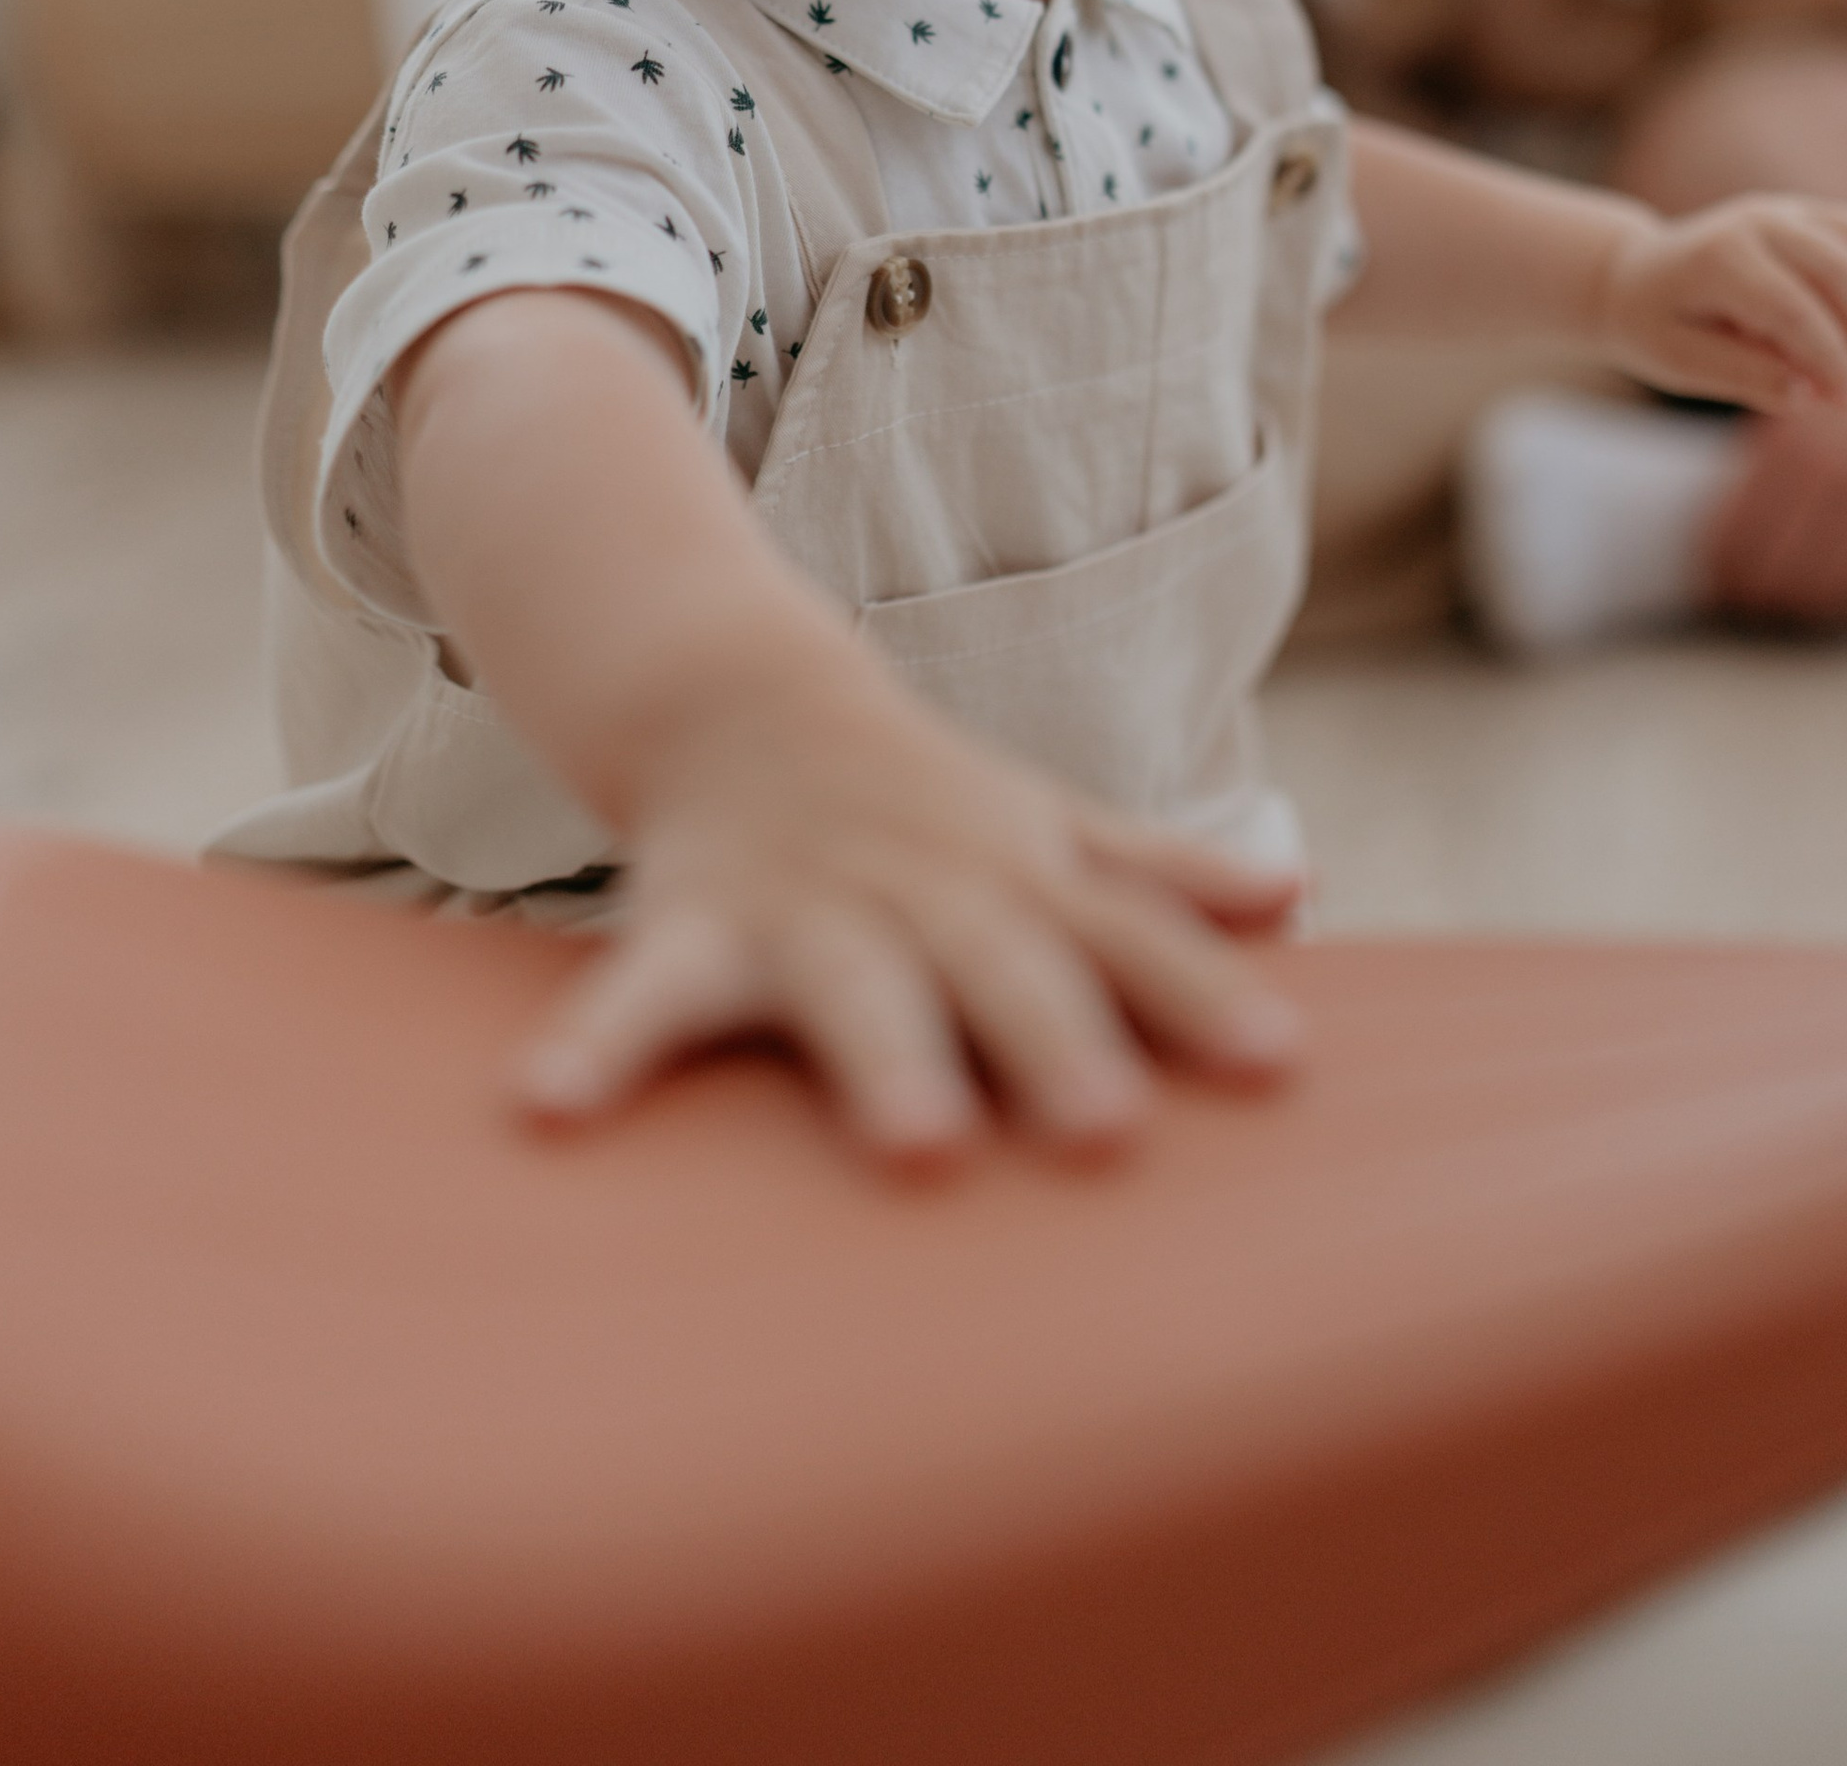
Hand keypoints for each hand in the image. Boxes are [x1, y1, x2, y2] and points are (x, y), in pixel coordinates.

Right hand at [519, 656, 1304, 1166]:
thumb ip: (1157, 877)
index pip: (1130, 938)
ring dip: (884, 1061)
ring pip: (854, 987)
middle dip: (1056, 1044)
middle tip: (1110, 1136)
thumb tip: (1295, 902)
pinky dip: (599, 1050)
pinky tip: (551, 1117)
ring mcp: (809, 909)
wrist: (738, 695)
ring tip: (918, 1152)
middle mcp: (925, 892)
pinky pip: (646, 994)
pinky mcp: (693, 928)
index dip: (1204, 998)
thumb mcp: (1043, 826)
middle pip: (1004, 966)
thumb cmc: (920, 801)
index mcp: (1018, 874)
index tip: (1278, 1066)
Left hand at [1594, 193, 1846, 412]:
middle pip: (1841, 267)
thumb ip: (1741, 374)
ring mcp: (1791, 212)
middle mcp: (1760, 221)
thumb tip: (1809, 392)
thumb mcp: (1677, 361)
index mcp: (1720, 257)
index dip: (1827, 355)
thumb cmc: (1656, 325)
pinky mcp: (1815, 217)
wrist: (1637, 274)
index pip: (1790, 307)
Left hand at [1702, 381, 1846, 626]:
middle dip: (1758, 594)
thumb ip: (1770, 460)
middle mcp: (1844, 477)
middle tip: (1749, 600)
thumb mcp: (1816, 406)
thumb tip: (1720, 535)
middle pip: (1778, 573)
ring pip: (1828, 593)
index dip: (1722, 568)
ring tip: (1794, 603)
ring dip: (1807, 605)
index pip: (1738, 535)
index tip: (1717, 580)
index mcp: (1799, 442)